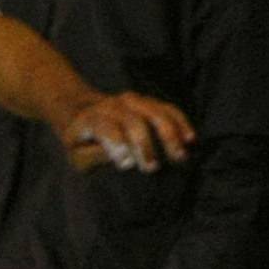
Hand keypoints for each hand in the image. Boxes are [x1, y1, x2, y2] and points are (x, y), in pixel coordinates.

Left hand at [61, 92, 193, 173]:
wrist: (81, 111)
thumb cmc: (81, 142)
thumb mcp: (78, 154)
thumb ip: (95, 157)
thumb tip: (126, 159)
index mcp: (89, 119)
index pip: (104, 127)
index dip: (116, 143)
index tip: (127, 164)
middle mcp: (111, 106)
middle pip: (133, 121)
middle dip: (145, 145)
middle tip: (152, 167)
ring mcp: (131, 101)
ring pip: (154, 112)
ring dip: (168, 134)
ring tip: (179, 156)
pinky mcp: (148, 102)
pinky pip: (167, 108)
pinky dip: (180, 122)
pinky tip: (190, 139)